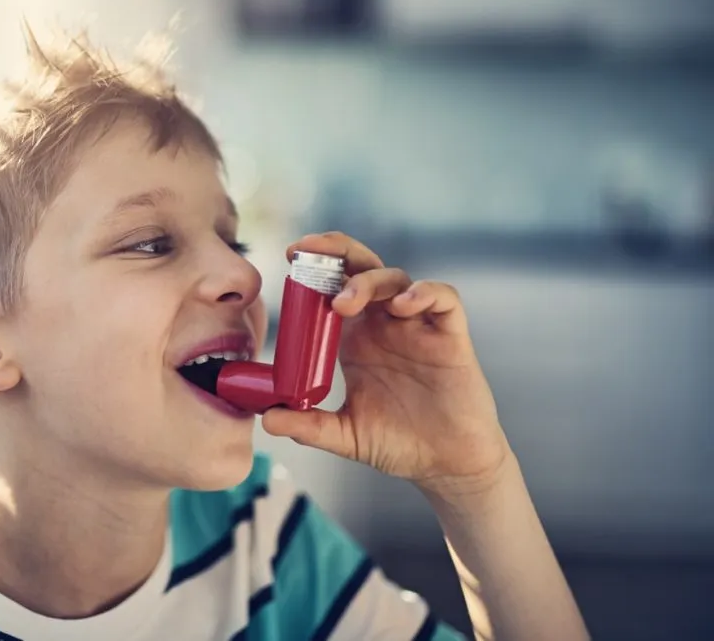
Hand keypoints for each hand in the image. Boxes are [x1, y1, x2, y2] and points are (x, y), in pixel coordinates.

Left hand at [262, 232, 509, 496]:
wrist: (446, 466)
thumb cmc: (398, 443)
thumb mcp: (344, 434)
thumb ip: (309, 425)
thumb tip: (268, 419)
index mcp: (356, 337)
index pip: (333, 286)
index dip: (315, 267)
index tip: (289, 257)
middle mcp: (384, 323)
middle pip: (362, 267)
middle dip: (337, 251)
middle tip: (309, 251)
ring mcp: (417, 326)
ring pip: (395, 278)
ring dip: (368, 280)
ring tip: (344, 301)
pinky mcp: (450, 335)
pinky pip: (443, 298)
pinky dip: (424, 292)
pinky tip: (403, 305)